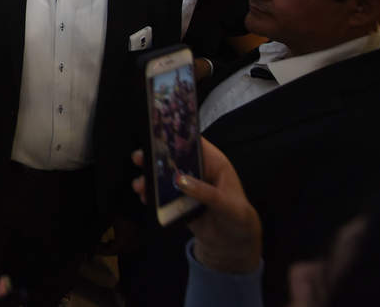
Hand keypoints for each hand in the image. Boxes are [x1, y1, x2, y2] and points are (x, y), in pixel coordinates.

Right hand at [131, 139, 261, 273]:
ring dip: (149, 178)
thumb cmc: (239, 219)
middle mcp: (198, 171)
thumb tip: (180, 180)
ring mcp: (187, 186)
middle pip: (173, 157)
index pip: (194, 143)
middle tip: (140, 158)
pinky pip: (162, 194)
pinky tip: (145, 198)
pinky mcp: (179, 200)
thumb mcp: (228, 205)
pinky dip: (151, 195)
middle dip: (154, 156)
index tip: (158, 135)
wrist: (233, 244)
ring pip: (164, 175)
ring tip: (140, 185)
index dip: (177, 136)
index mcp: (214, 163)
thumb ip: (206, 192)